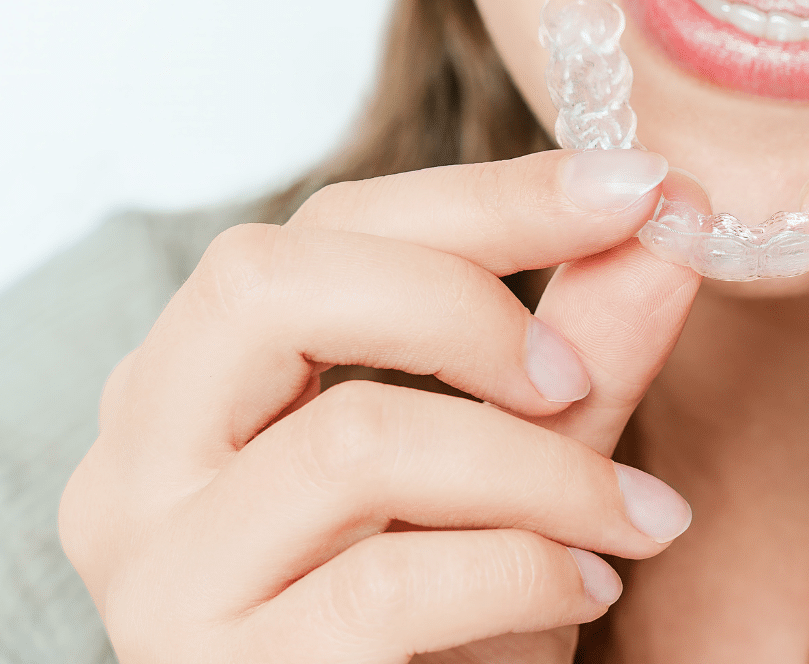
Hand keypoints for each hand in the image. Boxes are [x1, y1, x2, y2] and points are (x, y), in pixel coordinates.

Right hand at [60, 150, 700, 662]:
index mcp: (200, 382)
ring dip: (540, 470)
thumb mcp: (520, 472)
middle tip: (576, 378)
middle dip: (462, 304)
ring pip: (354, 440)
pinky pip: (390, 581)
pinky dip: (525, 568)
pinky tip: (589, 588)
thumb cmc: (449, 626)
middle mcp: (139, 462)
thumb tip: (668, 224)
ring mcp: (161, 574)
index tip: (638, 188)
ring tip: (633, 518)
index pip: (326, 227)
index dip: (490, 198)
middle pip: (268, 282)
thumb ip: (581, 349)